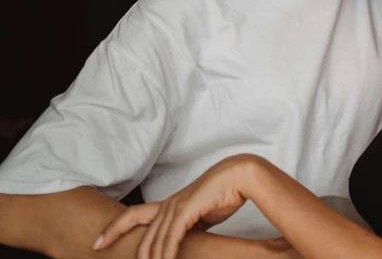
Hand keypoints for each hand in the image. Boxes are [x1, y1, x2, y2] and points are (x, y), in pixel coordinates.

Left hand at [94, 154, 262, 258]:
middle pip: (140, 235)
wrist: (238, 176)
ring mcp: (175, 207)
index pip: (132, 215)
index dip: (113, 229)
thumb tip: (185, 244)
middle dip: (134, 256)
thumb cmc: (223, 194)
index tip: (97, 244)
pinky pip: (171, 238)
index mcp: (168, 205)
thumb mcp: (201, 217)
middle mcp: (167, 205)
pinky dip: (166, 253)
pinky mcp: (186, 210)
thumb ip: (189, 230)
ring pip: (154, 240)